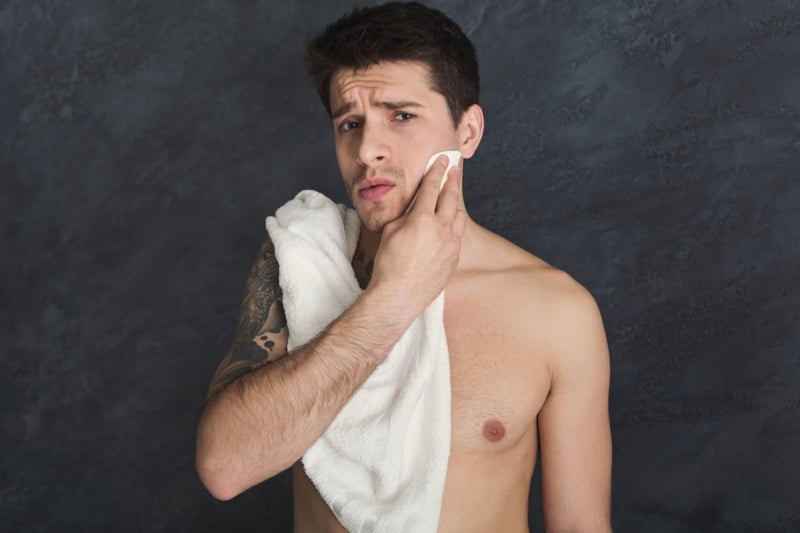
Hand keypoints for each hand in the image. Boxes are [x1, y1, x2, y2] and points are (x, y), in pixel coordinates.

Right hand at [368, 154, 466, 318]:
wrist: (398, 296)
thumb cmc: (388, 264)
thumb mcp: (390, 231)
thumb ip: (405, 216)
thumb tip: (414, 209)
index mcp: (422, 219)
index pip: (432, 187)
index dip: (437, 170)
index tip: (442, 159)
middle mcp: (440, 229)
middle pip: (450, 197)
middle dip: (452, 180)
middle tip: (454, 169)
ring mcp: (450, 245)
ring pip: (458, 217)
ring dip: (455, 202)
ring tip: (453, 194)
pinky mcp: (453, 259)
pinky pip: (457, 235)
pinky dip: (454, 224)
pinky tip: (450, 223)